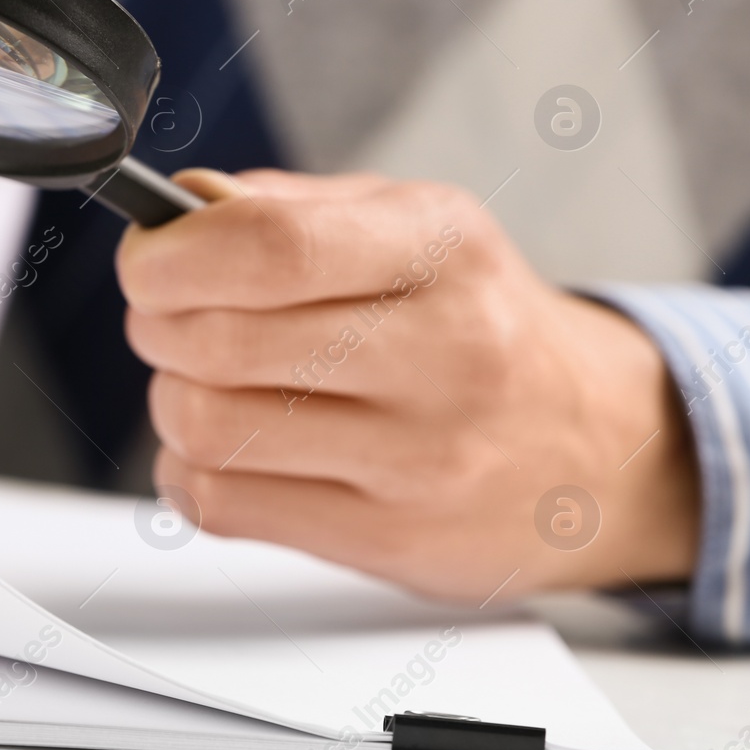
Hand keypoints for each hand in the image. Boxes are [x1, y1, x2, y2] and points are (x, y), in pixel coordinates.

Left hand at [118, 169, 698, 600]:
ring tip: (211, 385)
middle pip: (218, 341)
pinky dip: (190, 473)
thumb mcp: (412, 226)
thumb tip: (176, 211)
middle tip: (171, 320)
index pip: (269, 246)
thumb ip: (285, 208)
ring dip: (174, 401)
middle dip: (158, 325)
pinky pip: (222, 504)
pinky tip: (231, 450)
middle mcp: (444, 352)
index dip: (172, 255)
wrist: (601, 449)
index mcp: (441, 249)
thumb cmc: (481, 324)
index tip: (148, 260)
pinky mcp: (392, 541)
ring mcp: (421, 458)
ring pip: (208, 426)